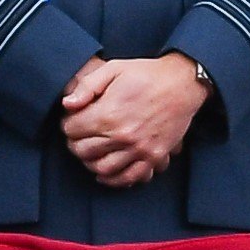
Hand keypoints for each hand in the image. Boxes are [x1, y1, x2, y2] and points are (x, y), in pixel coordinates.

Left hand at [58, 54, 207, 187]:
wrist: (182, 84)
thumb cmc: (146, 75)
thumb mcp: (113, 69)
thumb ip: (86, 86)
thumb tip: (67, 104)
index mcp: (108, 114)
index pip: (72, 130)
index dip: (67, 125)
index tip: (71, 121)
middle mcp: (122, 136)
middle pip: (83, 151)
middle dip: (75, 144)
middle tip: (77, 138)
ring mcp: (139, 149)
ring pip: (102, 169)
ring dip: (90, 163)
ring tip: (90, 153)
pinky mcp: (154, 156)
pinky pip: (130, 177)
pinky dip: (114, 180)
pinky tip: (106, 174)